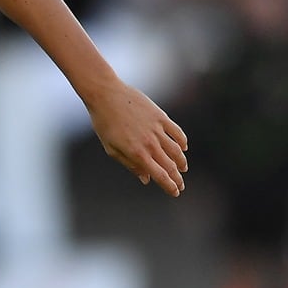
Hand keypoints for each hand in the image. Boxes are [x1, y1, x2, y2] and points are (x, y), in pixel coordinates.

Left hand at [87, 82, 189, 196]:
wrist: (106, 95)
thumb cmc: (104, 123)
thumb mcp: (112, 149)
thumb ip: (130, 165)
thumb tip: (146, 179)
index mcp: (137, 154)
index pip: (160, 175)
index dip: (169, 186)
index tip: (175, 192)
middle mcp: (150, 143)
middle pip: (170, 165)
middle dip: (177, 178)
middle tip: (180, 185)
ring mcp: (157, 129)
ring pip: (176, 150)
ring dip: (182, 162)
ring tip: (183, 168)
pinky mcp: (160, 116)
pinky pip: (176, 132)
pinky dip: (182, 141)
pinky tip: (183, 147)